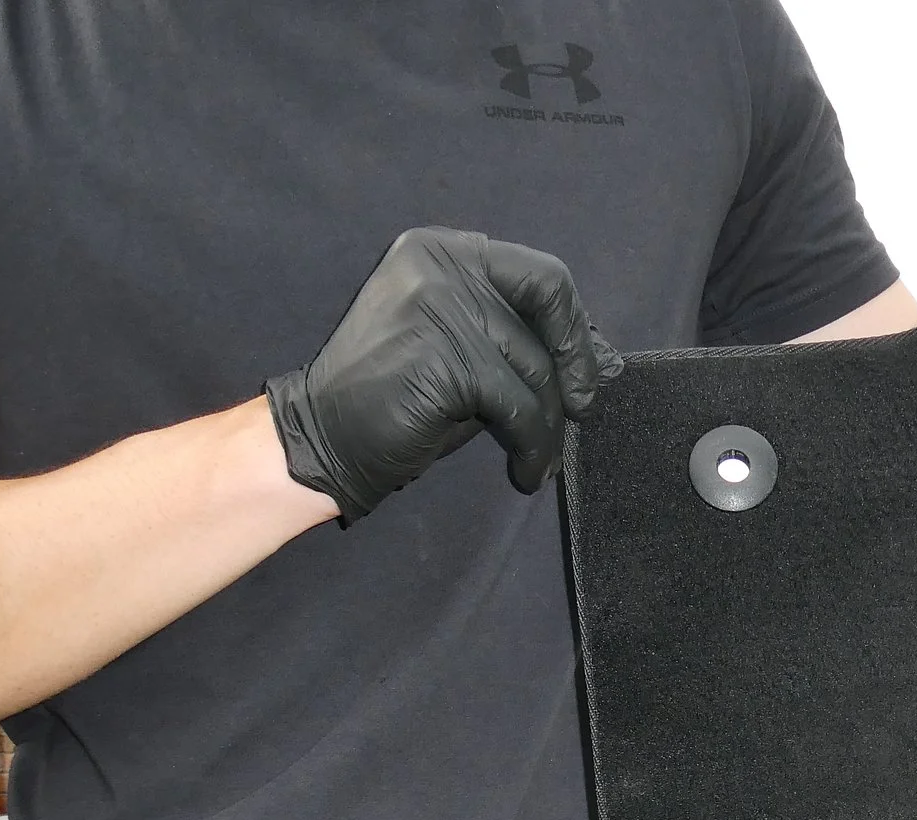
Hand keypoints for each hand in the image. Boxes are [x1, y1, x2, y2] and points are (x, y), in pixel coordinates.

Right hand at [266, 228, 620, 520]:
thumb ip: (511, 335)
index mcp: (443, 250)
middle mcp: (441, 264)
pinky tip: (524, 471)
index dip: (571, 326)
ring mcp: (441, 306)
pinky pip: (517, 407)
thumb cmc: (393, 399)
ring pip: (535, 367)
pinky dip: (531, 447)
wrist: (323, 436)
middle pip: (547, 307)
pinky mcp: (447, 358)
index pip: (540, 275)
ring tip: (537, 459)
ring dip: (547, 426)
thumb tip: (593, 353)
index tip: (578, 373)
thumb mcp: (457, 348)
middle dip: (575, 365)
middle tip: (577, 412)